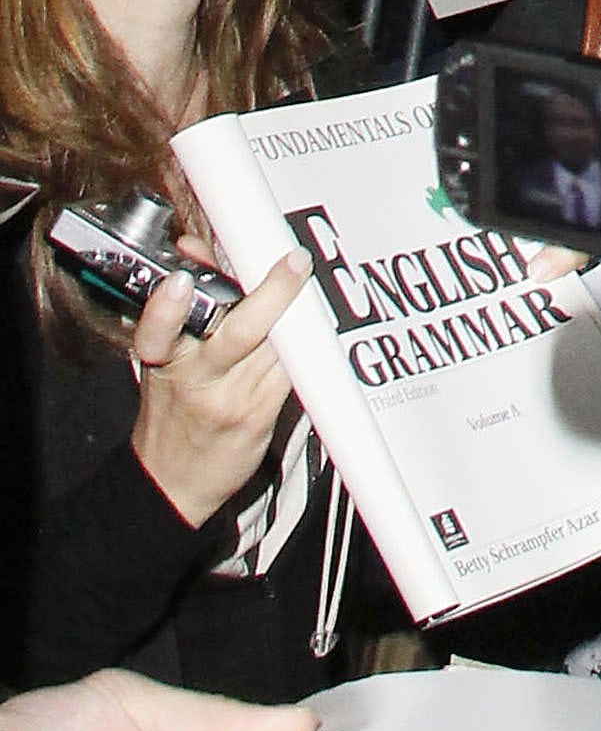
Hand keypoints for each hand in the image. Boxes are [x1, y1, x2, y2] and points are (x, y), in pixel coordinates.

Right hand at [130, 249, 309, 529]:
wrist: (174, 482)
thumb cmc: (172, 412)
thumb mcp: (163, 358)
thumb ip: (182, 306)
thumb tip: (195, 248)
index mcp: (164, 361)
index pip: (161, 330)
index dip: (170, 305)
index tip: (185, 274)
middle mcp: (198, 380)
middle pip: (240, 332)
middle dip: (272, 294)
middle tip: (294, 263)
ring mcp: (234, 399)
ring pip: (276, 347)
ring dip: (295, 316)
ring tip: (307, 286)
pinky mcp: (261, 415)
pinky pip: (290, 372)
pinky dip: (301, 347)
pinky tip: (310, 330)